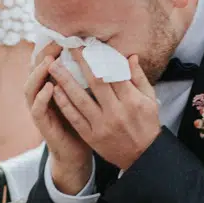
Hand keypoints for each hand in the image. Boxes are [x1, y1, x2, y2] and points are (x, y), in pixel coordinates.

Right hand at [24, 42, 91, 191]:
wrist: (78, 152)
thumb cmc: (86, 122)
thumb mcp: (89, 97)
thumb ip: (92, 77)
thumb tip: (106, 54)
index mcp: (53, 85)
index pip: (47, 61)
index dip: (52, 47)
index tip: (66, 35)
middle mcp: (42, 95)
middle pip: (35, 70)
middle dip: (43, 54)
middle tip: (55, 42)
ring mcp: (40, 109)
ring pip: (31, 87)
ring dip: (38, 73)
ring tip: (49, 61)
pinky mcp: (42, 124)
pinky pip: (37, 109)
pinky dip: (41, 97)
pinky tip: (50, 87)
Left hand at [47, 50, 162, 171]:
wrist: (143, 157)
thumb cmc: (147, 125)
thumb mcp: (150, 101)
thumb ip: (139, 78)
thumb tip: (131, 56)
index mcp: (132, 101)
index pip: (113, 73)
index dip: (101, 57)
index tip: (90, 44)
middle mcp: (116, 112)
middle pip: (95, 82)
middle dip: (81, 62)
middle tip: (68, 46)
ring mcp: (102, 125)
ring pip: (80, 99)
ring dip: (65, 81)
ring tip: (53, 65)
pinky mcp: (91, 136)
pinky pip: (75, 117)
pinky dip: (64, 103)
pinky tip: (55, 90)